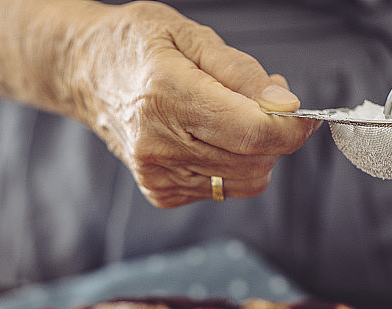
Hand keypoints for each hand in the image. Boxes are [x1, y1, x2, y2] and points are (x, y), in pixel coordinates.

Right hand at [73, 2, 318, 207]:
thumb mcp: (191, 35)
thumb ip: (242, 71)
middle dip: (275, 135)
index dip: (291, 128)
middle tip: (265, 101)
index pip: (251, 131)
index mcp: (167, 96)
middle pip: (253, 160)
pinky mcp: (160, 191)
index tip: (305, 115)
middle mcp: (159, 143)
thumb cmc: (137, 46)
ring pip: (243, 181)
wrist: (86, 74)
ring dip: (255, 152)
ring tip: (233, 116)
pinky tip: (208, 137)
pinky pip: (221, 189)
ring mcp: (157, 173)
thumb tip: (285, 105)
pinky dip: (230, 165)